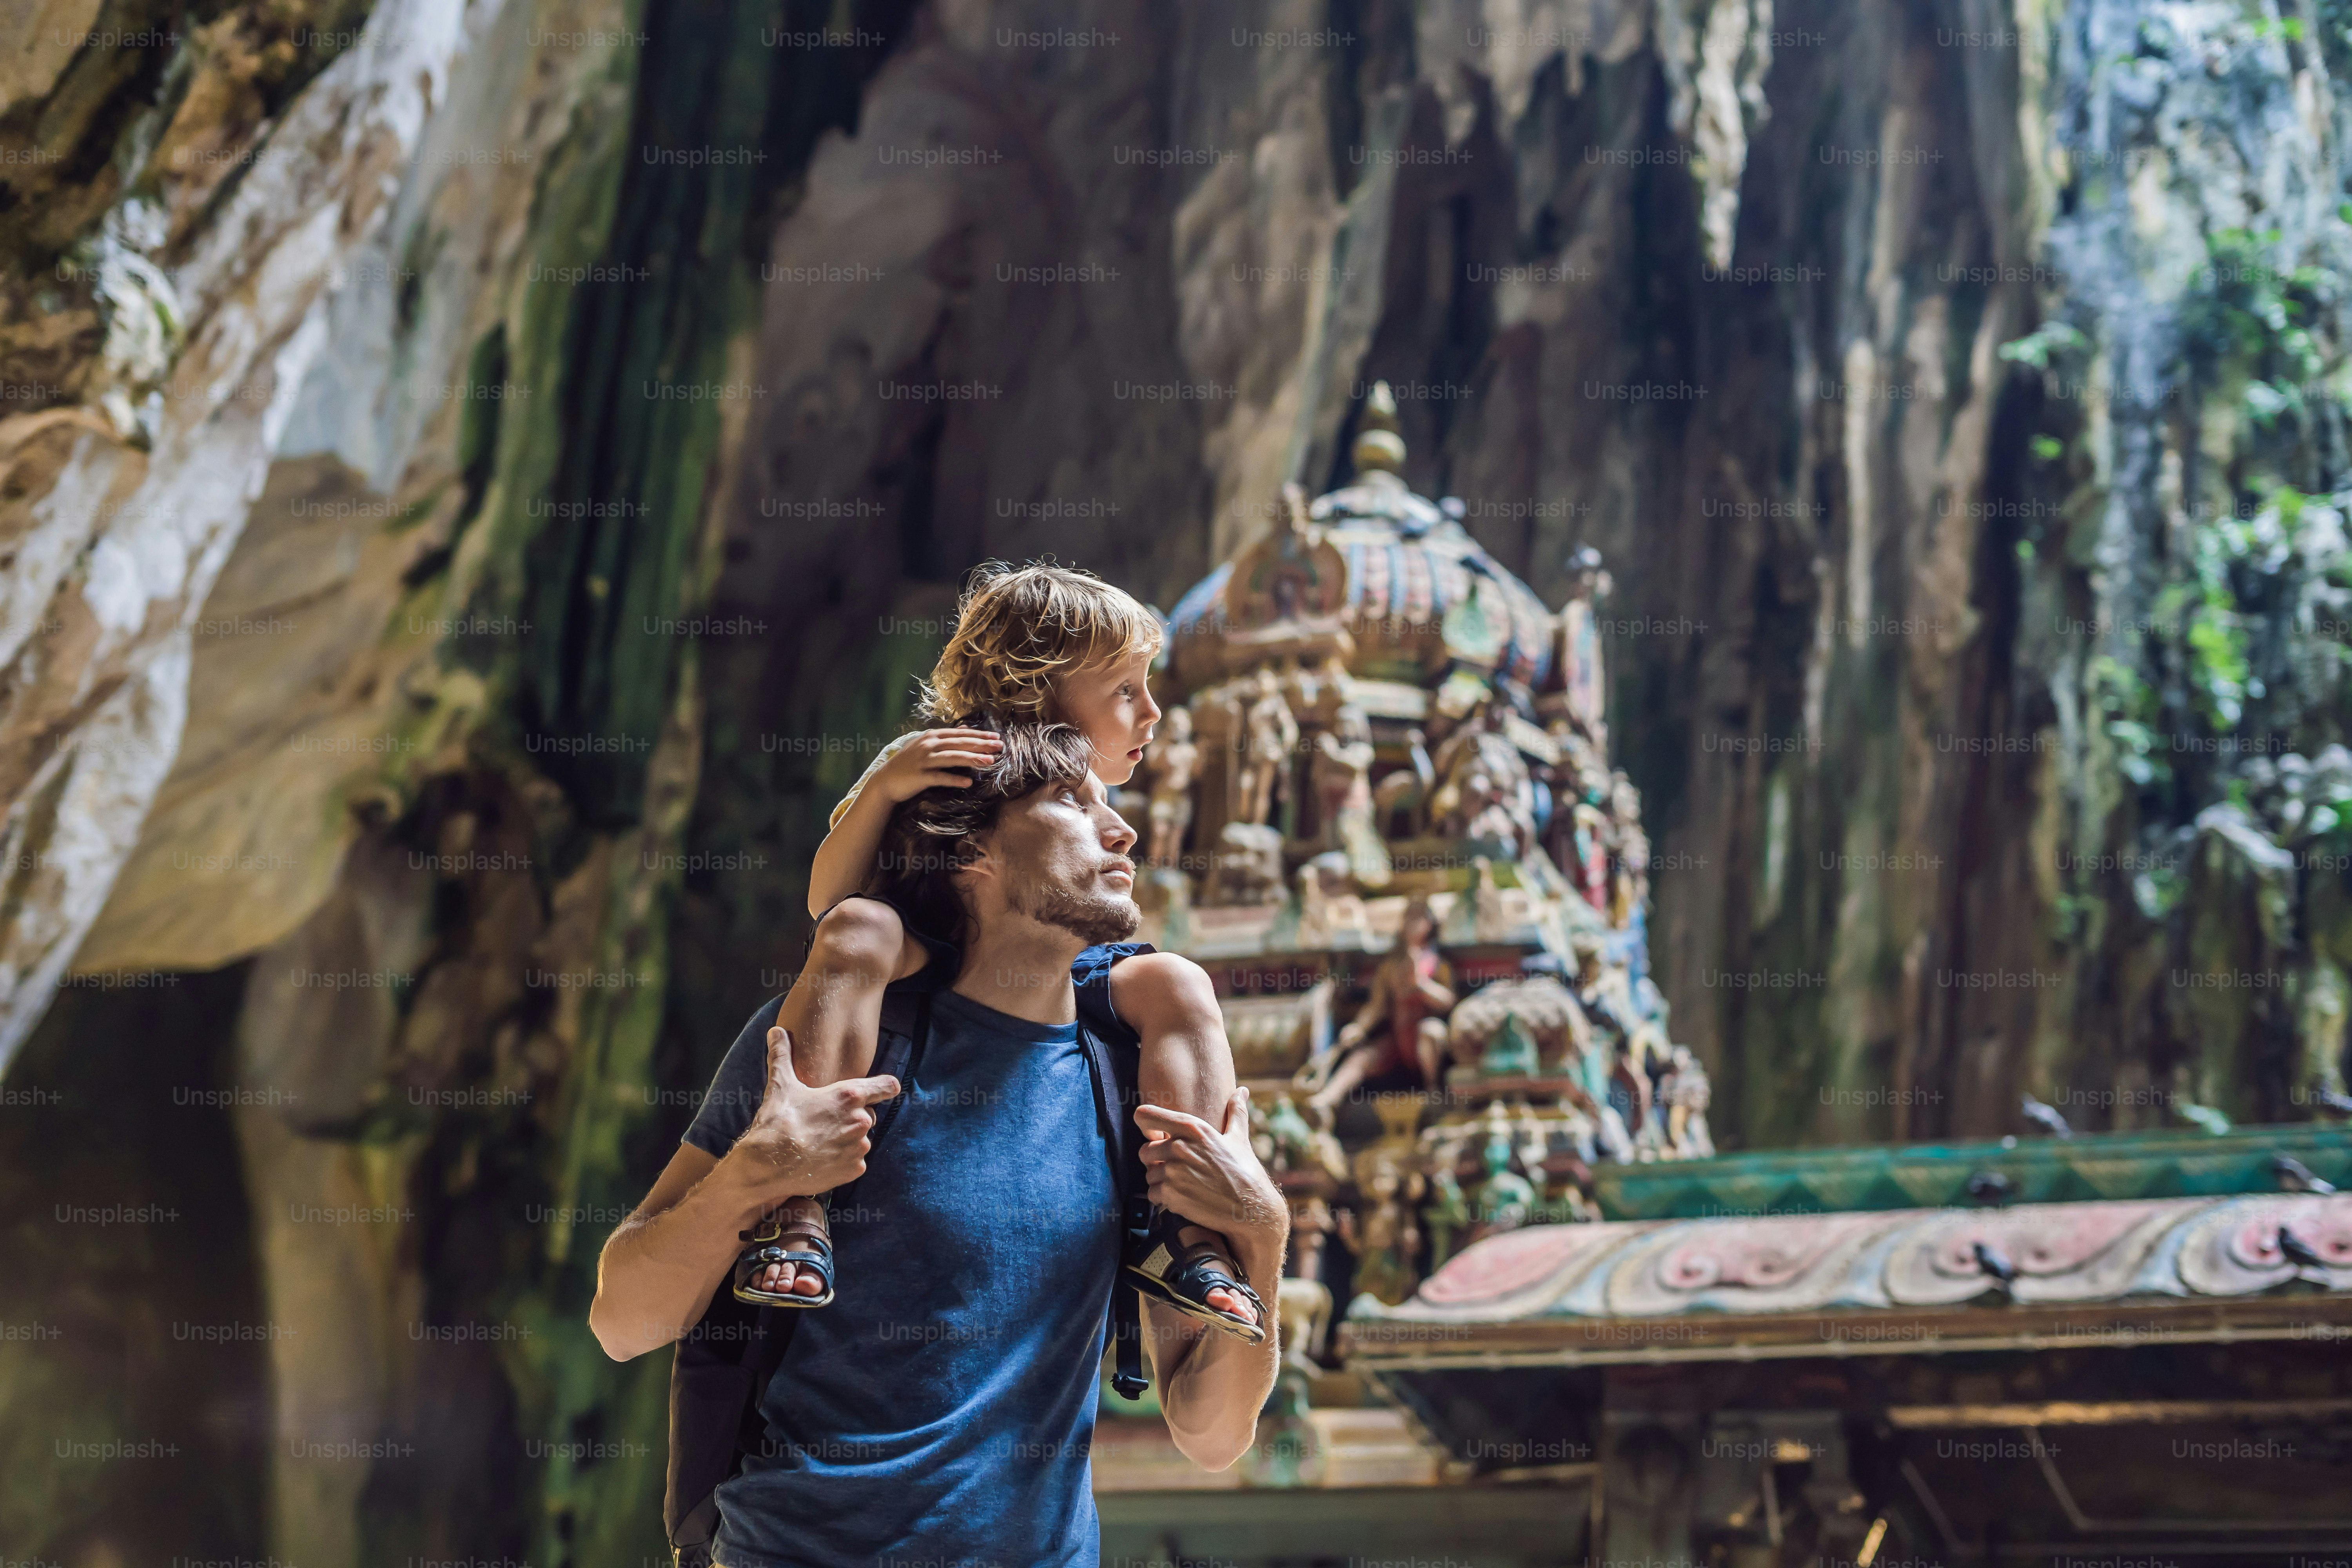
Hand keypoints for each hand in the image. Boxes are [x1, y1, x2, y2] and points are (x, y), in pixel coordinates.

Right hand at [725, 1026, 900, 1208]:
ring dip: (847, 1140)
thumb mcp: (780, 1084)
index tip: (887, 1089)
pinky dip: (843, 1162)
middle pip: (867, 1115)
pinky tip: (822, 1159)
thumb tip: (776, 1031)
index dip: (885, 1087)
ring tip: (820, 1142)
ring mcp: (859, 1147)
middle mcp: (860, 1121)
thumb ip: (782, 1055)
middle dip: (851, 1118)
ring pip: (860, 1140)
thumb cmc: (777, 1121)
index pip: (886, 1086)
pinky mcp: (855, 1170)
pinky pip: (855, 1162)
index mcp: (849, 1096)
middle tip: (825, 1123)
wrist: (768, 1165)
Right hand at [874, 728, 1002, 804]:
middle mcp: (928, 745)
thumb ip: (945, 737)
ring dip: (972, 759)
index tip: (996, 737)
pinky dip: (954, 779)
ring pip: (952, 758)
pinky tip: (968, 782)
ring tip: (989, 761)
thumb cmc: (908, 763)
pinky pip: (940, 777)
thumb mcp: (925, 745)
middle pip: (959, 743)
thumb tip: (964, 728)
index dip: (979, 735)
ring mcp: (924, 760)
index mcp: (931, 736)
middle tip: (1000, 746)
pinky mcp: (920, 776)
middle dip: (981, 744)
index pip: (960, 734)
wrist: (886, 780)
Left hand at [1136, 1088, 1286, 1244]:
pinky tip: (1183, 1197)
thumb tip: (1242, 1091)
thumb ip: (1235, 1112)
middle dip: (1156, 1161)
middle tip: (1176, 1169)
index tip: (1155, 1136)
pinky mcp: (1171, 1194)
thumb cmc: (1245, 1171)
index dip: (1145, 1126)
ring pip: (1149, 1174)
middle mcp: (1179, 1147)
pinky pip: (1153, 1194)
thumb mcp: (1239, 1137)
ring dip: (1161, 1181)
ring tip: (1183, 1184)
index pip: (1145, 1115)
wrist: (1251, 1208)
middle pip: (1144, 1151)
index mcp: (1193, 1128)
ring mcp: (1173, 1171)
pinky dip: (1164, 1198)